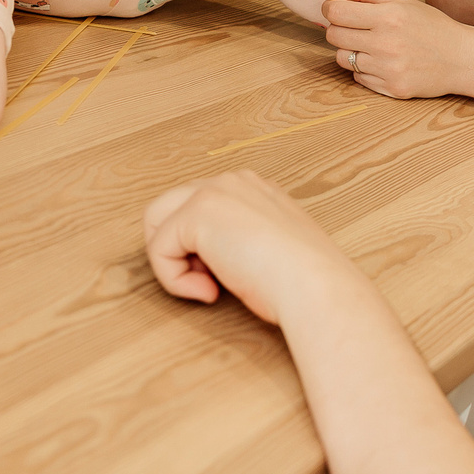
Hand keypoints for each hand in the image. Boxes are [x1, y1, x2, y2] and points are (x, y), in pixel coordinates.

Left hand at [143, 170, 366, 326]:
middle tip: (210, 282)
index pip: (199, 210)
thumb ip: (238, 244)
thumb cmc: (303, 281)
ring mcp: (213, 192)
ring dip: (173, 265)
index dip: (202, 251)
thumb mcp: (269, 251)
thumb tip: (205, 261)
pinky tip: (209, 292)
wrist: (315, 286)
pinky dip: (174, 280)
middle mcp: (231, 182)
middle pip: (168, 210)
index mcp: (252, 188)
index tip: (228, 277)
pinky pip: (159, 249)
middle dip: (178, 251)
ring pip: (157, 226)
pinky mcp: (197, 214)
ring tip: (208, 287)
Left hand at [322, 0, 471, 98]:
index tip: (338, 10)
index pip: (336, 12)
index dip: (331, 9)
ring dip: (351, 51)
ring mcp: (389, 69)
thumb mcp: (401, 1)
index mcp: (389, 16)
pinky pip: (358, 78)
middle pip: (334, 36)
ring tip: (373, 46)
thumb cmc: (431, 27)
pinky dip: (366, 69)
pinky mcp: (392, 88)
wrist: (461, 59)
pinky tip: (385, 62)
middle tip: (357, 28)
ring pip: (342, 59)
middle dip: (339, 29)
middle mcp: (387, 43)